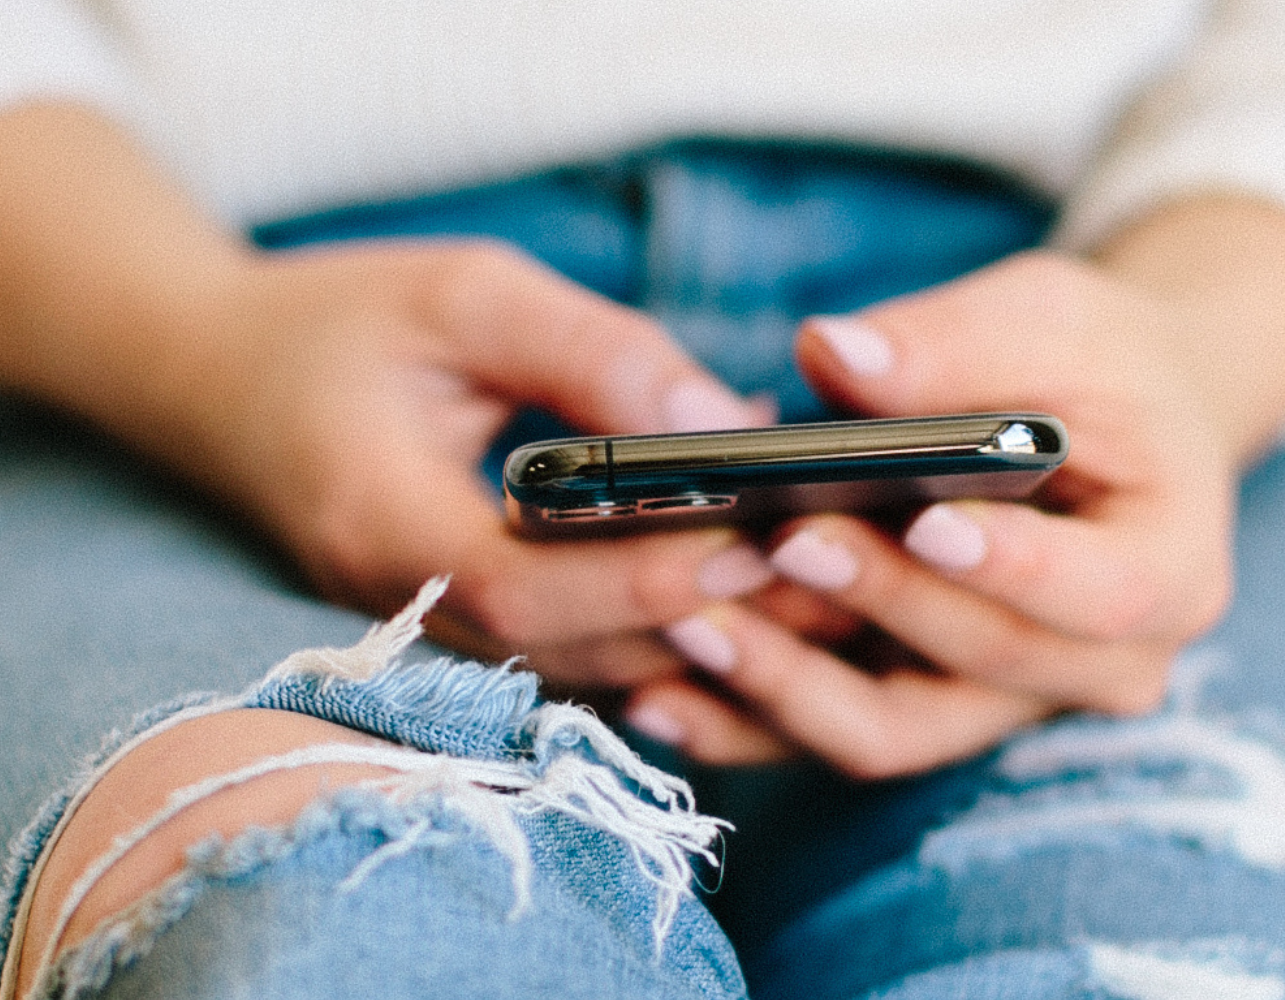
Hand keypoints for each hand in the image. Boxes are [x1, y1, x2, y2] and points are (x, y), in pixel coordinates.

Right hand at [196, 240, 777, 685]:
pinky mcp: (450, 622)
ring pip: (578, 668)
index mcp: (377, 520)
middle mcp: (397, 602)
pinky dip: (650, 628)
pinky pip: (564, 652)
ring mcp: (422, 627)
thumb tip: (721, 425)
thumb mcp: (464, 296)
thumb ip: (591, 352)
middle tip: (826, 575)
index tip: (753, 540)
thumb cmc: (336, 320)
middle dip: (699, 622)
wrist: (216, 376)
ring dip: (691, 637)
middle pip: (568, 652)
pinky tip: (728, 587)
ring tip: (806, 584)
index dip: (638, 580)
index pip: (520, 590)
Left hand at [626, 249, 1237, 774]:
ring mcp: (995, 703)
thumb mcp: (1046, 324)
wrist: (1094, 429)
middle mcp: (1092, 666)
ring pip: (884, 729)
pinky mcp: (911, 707)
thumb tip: (832, 353)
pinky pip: (821, 735)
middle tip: (771, 540)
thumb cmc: (1089, 368)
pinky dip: (741, 718)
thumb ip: (951, 346)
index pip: (1096, 594)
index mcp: (1164, 572)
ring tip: (679, 624)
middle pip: (975, 662)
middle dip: (868, 601)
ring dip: (781, 684)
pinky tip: (651, 693)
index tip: (923, 523)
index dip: (1010, 568)